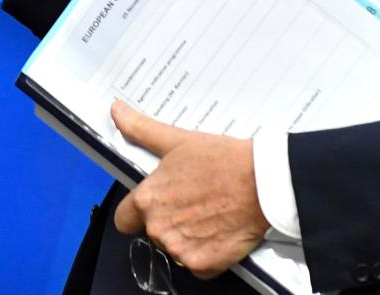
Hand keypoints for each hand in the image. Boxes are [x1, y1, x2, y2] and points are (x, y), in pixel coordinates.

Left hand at [112, 101, 269, 276]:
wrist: (261, 182)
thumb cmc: (222, 160)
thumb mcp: (177, 140)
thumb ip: (141, 129)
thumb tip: (118, 112)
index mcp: (148, 199)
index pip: (124, 217)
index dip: (137, 210)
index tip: (155, 202)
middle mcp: (158, 228)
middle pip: (152, 231)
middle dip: (168, 219)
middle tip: (191, 199)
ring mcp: (180, 249)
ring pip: (175, 248)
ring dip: (187, 235)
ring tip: (208, 210)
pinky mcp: (203, 266)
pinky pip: (197, 264)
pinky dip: (206, 251)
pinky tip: (219, 228)